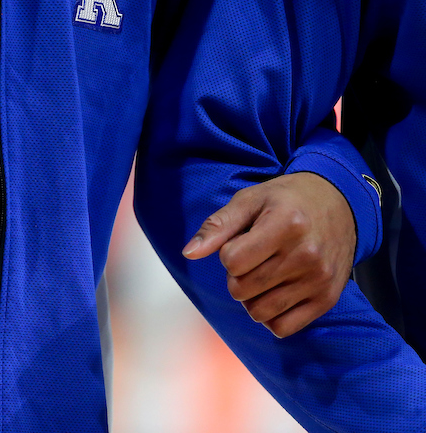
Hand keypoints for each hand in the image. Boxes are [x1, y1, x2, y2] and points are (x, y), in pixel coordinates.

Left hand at [182, 172, 355, 337]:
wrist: (340, 204)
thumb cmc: (286, 200)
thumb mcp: (249, 200)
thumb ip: (217, 226)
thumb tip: (189, 253)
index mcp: (286, 224)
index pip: (232, 261)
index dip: (228, 253)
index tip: (241, 242)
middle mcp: (306, 254)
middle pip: (242, 289)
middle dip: (236, 276)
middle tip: (252, 259)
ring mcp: (319, 280)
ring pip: (259, 312)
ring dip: (251, 298)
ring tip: (263, 275)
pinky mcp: (328, 299)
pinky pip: (284, 328)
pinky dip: (270, 316)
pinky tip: (274, 294)